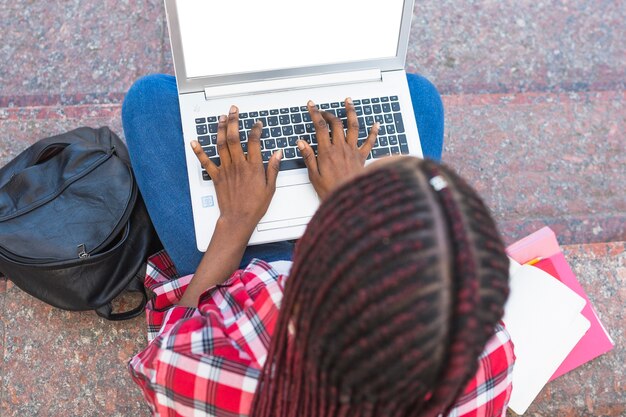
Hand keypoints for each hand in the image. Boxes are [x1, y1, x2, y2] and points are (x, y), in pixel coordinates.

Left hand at [191, 105, 281, 237]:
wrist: (238, 218)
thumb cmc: (255, 206)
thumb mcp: (270, 187)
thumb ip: (273, 168)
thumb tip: (278, 153)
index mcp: (253, 167)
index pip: (254, 141)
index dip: (255, 129)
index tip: (257, 124)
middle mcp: (238, 165)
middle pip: (234, 138)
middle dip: (234, 121)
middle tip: (234, 111)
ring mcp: (226, 169)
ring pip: (221, 145)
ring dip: (220, 129)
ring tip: (221, 118)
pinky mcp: (216, 176)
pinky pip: (206, 161)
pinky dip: (199, 151)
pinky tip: (194, 142)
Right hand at [297, 98, 378, 199]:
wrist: (350, 201)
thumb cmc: (332, 191)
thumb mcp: (314, 176)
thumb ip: (308, 157)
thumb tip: (301, 142)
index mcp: (327, 152)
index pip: (320, 127)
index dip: (315, 113)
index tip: (311, 105)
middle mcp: (341, 148)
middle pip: (335, 123)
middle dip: (328, 113)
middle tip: (322, 111)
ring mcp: (353, 151)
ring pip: (353, 126)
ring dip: (351, 112)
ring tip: (348, 102)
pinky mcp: (362, 157)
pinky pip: (370, 142)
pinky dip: (374, 132)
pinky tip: (376, 124)